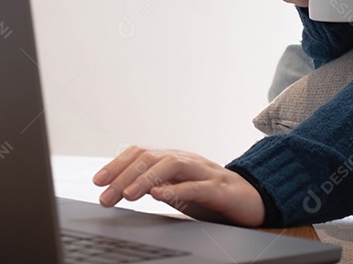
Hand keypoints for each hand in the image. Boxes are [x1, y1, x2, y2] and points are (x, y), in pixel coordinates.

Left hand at [93, 146, 264, 226]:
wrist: (253, 200)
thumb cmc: (212, 196)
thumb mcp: (178, 190)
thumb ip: (156, 186)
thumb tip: (123, 188)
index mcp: (174, 160)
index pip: (141, 153)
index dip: (117, 164)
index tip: (98, 181)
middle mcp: (187, 161)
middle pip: (151, 157)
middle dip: (124, 176)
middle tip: (106, 196)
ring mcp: (204, 172)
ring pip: (172, 165)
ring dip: (146, 179)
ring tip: (128, 194)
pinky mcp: (220, 189)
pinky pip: (196, 186)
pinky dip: (176, 189)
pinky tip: (159, 195)